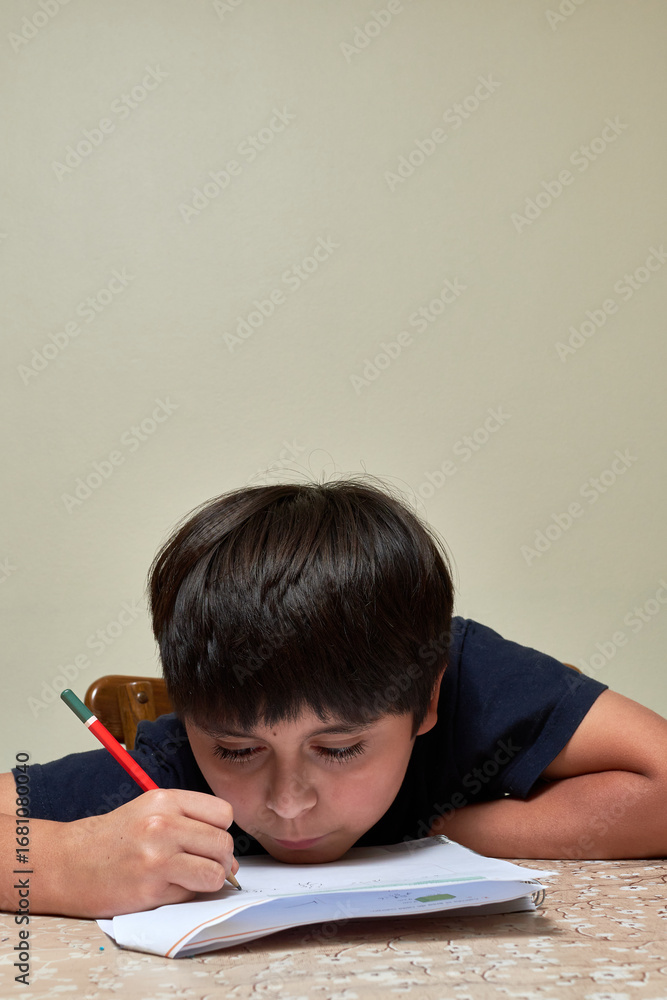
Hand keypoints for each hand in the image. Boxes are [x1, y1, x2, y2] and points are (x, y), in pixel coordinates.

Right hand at [56, 788, 238, 917]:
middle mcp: (163, 824)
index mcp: (165, 800)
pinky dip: (187, 895)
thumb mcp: (151, 811)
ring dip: (210, 880)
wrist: (70, 863)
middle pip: (223, 844)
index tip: (209, 840)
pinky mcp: (151, 889)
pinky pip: (192, 894)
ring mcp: (157, 858)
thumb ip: (190, 822)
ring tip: (191, 878)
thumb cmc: (116, 839)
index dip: (221, 830)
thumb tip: (230, 858)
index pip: (223, 813)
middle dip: (221, 859)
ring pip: (215, 873)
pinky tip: (168, 888)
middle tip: (205, 865)